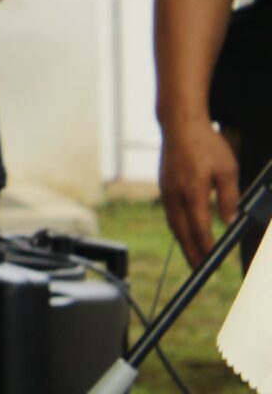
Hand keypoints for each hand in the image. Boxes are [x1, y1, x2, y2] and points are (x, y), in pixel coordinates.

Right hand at [161, 116, 243, 268]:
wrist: (179, 125)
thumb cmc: (206, 144)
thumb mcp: (228, 170)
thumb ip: (230, 198)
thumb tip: (230, 221)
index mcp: (193, 192)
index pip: (200, 228)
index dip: (206, 247)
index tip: (213, 261)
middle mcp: (175, 195)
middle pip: (182, 232)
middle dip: (191, 252)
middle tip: (200, 269)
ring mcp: (166, 191)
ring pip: (173, 224)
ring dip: (183, 242)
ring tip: (193, 255)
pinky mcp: (163, 186)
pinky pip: (169, 213)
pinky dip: (177, 228)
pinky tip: (183, 231)